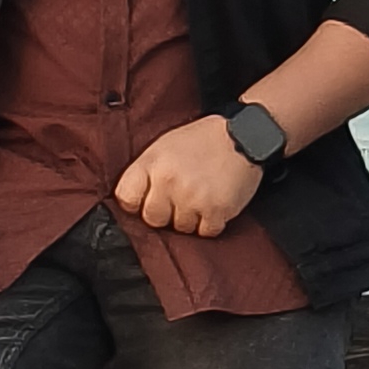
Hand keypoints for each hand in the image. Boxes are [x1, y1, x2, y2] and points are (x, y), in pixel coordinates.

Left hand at [113, 114, 264, 237]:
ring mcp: (192, 197)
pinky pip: (205, 232)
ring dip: (191, 218)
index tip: (145, 202)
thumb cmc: (202, 140)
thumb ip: (146, 172)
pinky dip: (211, 223)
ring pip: (180, 229)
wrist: (243, 135)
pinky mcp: (216, 210)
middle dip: (165, 214)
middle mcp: (169, 180)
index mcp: (152, 162)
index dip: (135, 204)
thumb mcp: (164, 146)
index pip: (126, 198)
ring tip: (200, 197)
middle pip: (152, 219)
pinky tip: (214, 204)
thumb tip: (132, 202)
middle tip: (179, 200)